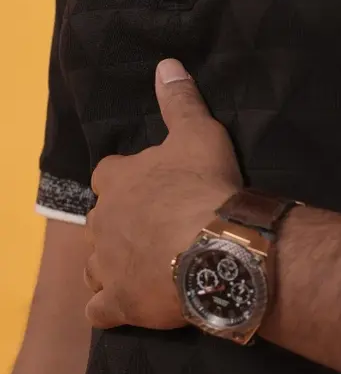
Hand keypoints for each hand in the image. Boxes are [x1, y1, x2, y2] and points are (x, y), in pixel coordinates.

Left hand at [84, 59, 242, 329]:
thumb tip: (166, 64)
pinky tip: (130, 303)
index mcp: (116, 178)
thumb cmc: (204, 184)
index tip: (155, 183)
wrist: (212, 245)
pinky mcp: (116, 303)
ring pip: (94, 264)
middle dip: (122, 222)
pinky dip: (111, 306)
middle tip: (160, 224)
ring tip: (146, 264)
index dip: (130, 178)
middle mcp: (100, 221)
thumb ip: (180, 101)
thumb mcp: (199, 132)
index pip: (109, 173)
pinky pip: (100, 309)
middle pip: (100, 219)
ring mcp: (104, 265)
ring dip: (113, 263)